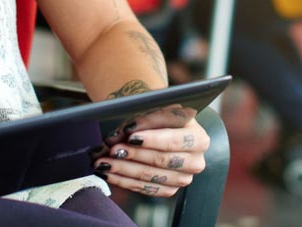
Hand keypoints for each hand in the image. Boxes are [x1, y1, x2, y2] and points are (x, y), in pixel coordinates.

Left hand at [93, 106, 209, 197]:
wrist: (157, 130)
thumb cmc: (155, 118)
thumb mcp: (153, 111)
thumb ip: (138, 122)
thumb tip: (116, 136)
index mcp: (198, 137)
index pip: (174, 138)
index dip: (152, 138)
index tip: (130, 134)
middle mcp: (195, 160)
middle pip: (162, 159)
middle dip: (135, 154)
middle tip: (113, 149)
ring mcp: (184, 178)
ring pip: (151, 175)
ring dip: (124, 169)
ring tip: (103, 163)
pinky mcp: (170, 190)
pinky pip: (144, 188)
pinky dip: (123, 181)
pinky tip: (108, 173)